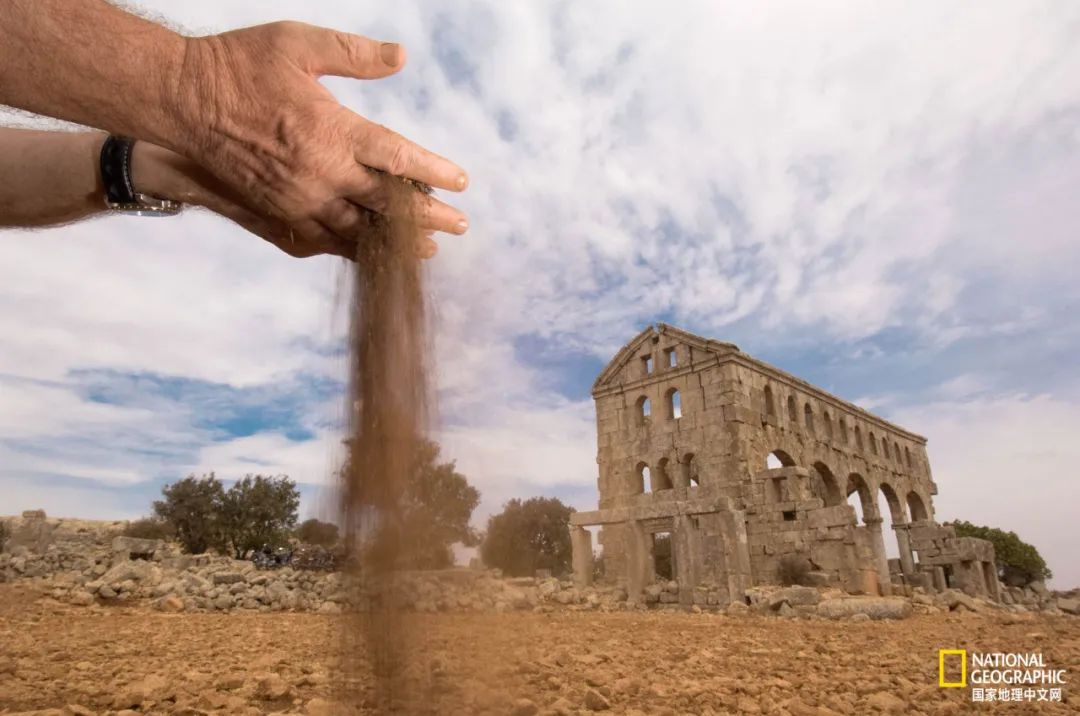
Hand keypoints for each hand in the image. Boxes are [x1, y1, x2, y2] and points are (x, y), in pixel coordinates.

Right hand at [170, 22, 467, 245]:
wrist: (180, 99)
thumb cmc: (238, 65)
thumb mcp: (298, 43)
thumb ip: (354, 54)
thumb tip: (401, 57)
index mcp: (331, 130)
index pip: (397, 157)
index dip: (434, 172)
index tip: (462, 182)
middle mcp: (319, 173)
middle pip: (387, 204)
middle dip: (428, 217)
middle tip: (461, 226)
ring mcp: (298, 198)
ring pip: (358, 230)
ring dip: (396, 240)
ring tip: (428, 248)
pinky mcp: (278, 211)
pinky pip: (324, 238)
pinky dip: (354, 246)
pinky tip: (372, 250)